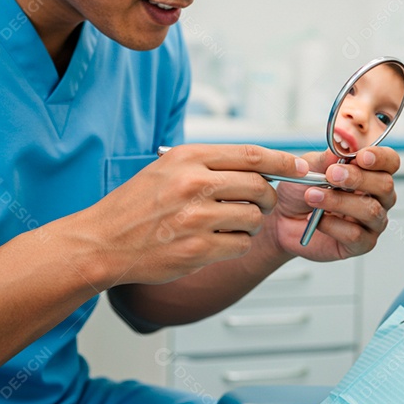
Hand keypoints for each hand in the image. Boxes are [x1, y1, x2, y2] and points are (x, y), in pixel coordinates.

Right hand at [69, 144, 309, 286]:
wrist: (103, 241)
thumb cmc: (135, 205)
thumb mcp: (166, 168)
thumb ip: (209, 164)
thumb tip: (259, 165)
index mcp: (188, 158)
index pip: (251, 154)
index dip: (283, 160)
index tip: (301, 166)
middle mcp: (194, 183)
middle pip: (259, 186)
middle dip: (266, 198)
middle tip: (259, 204)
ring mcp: (197, 218)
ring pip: (253, 218)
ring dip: (248, 224)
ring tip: (225, 225)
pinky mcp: (198, 249)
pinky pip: (241, 244)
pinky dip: (235, 244)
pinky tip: (215, 242)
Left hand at [268, 146, 398, 261]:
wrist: (283, 218)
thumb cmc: (301, 190)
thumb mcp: (309, 168)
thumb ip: (326, 159)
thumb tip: (343, 147)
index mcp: (371, 174)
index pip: (390, 162)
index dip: (380, 158)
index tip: (360, 156)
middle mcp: (378, 198)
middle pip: (384, 185)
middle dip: (357, 178)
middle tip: (331, 174)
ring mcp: (372, 223)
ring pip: (370, 210)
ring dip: (339, 201)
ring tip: (312, 195)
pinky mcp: (361, 244)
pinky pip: (355, 235)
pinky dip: (332, 225)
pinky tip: (316, 220)